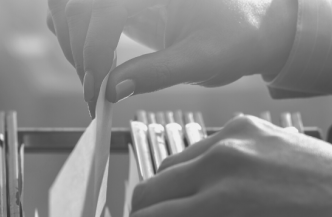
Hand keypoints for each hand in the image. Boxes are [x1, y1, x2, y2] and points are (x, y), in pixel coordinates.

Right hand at [46, 0, 297, 114]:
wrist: (258, 26)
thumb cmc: (238, 37)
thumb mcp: (203, 61)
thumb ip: (156, 72)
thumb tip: (112, 90)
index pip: (101, 12)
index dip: (92, 53)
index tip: (98, 91)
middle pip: (79, 9)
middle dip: (79, 53)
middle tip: (95, 93)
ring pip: (73, 6)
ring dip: (72, 42)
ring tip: (91, 78)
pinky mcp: (127, 5)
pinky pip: (84, 7)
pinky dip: (73, 30)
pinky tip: (89, 58)